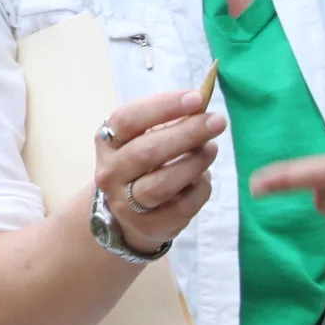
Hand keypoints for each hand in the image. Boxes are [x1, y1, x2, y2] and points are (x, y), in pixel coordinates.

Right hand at [95, 84, 225, 252]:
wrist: (126, 214)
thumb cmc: (141, 165)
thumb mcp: (144, 138)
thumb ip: (169, 121)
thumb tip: (202, 104)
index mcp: (107, 142)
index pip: (128, 120)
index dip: (162, 107)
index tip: (196, 98)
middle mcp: (110, 173)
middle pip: (146, 152)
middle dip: (186, 134)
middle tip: (217, 121)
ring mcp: (126, 204)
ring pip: (161, 184)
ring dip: (193, 163)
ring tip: (212, 149)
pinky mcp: (148, 226)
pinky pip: (182, 207)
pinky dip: (200, 188)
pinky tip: (205, 177)